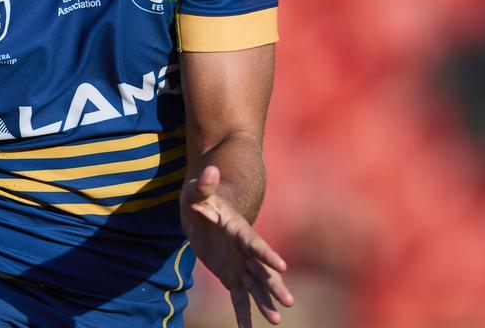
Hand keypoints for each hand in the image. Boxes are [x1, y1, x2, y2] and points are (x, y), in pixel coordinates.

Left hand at [182, 165, 294, 325]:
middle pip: (262, 270)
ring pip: (256, 287)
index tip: (282, 266)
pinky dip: (243, 315)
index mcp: (238, 230)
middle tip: (288, 301)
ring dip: (265, 303)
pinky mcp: (231, 276)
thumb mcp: (196, 192)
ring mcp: (240, 265)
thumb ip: (202, 187)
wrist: (202, 210)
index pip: (254, 243)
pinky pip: (238, 299)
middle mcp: (244, 250)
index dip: (266, 254)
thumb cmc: (200, 197)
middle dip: (274, 285)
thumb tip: (208, 171)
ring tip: (276, 321)